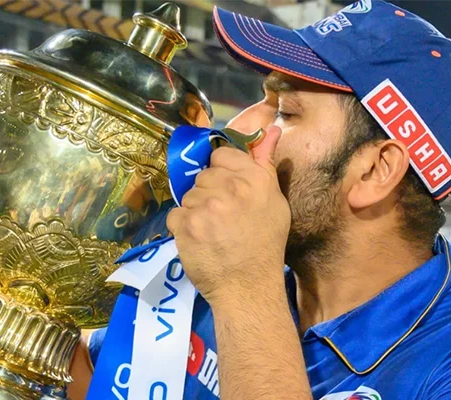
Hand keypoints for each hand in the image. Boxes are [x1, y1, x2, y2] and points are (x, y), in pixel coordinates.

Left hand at [166, 126, 289, 305]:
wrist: (248, 287)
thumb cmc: (264, 246)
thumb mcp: (275, 202)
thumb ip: (266, 164)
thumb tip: (270, 130)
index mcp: (255, 179)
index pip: (223, 156)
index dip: (223, 173)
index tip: (229, 192)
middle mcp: (231, 188)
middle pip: (203, 176)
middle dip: (209, 193)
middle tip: (223, 218)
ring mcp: (206, 206)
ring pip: (188, 195)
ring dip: (196, 211)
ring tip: (212, 232)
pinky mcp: (186, 225)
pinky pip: (176, 214)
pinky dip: (183, 228)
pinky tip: (200, 241)